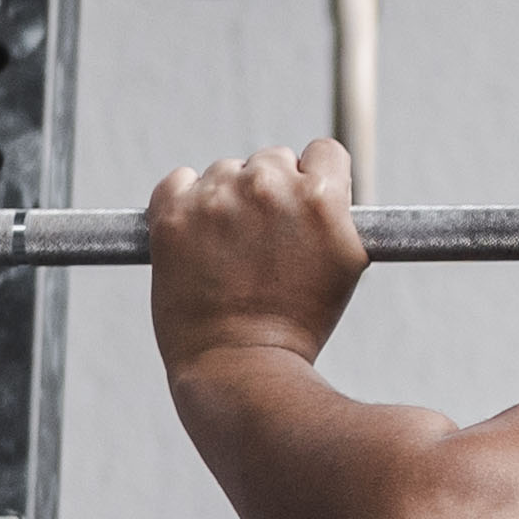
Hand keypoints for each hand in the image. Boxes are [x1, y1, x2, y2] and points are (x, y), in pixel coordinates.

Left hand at [149, 140, 370, 376]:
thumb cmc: (299, 323)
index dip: (316, 179)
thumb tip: (328, 184)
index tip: (303, 207)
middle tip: (265, 240)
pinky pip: (179, 180)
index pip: (322, 152)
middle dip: (271, 192)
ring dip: (229, 199)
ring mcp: (216, 198)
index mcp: (319, 196)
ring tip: (230, 250)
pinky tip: (198, 236)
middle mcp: (267, 186)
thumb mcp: (346, 264)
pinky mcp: (172, 214)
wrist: (241, 366)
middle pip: (272, 159)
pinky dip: (186, 200)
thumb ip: (340, 213)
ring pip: (225, 172)